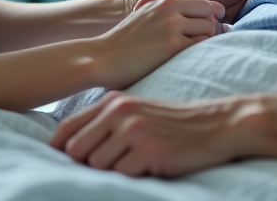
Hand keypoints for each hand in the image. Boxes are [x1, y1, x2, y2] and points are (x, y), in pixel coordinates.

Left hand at [50, 91, 256, 176]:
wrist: (217, 124)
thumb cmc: (174, 122)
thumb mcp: (137, 110)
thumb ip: (106, 122)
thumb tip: (69, 148)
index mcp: (114, 101)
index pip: (68, 127)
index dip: (58, 147)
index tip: (59, 159)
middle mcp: (120, 112)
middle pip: (77, 150)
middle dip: (89, 162)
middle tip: (113, 162)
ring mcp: (134, 131)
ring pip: (98, 164)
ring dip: (114, 169)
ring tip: (137, 160)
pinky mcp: (149, 150)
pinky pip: (123, 174)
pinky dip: (134, 174)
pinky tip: (152, 163)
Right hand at [93, 0, 224, 89]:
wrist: (101, 58)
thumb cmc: (126, 43)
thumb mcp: (148, 17)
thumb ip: (173, 15)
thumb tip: (209, 23)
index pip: (205, 3)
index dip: (210, 18)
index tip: (205, 33)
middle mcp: (170, 8)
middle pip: (211, 15)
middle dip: (211, 30)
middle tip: (201, 46)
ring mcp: (172, 26)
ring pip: (209, 30)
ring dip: (206, 44)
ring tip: (192, 55)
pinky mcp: (172, 46)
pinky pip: (201, 47)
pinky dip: (200, 55)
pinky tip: (188, 63)